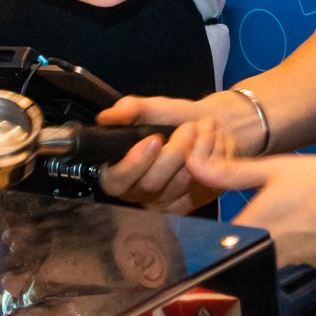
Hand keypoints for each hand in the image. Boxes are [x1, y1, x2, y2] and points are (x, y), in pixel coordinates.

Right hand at [94, 94, 246, 211]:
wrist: (210, 125)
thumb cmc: (172, 118)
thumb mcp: (150, 108)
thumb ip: (128, 110)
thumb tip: (105, 118)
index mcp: (118, 171)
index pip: (114, 180)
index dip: (133, 163)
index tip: (154, 140)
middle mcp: (135, 192)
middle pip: (149, 185)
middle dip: (172, 155)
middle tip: (189, 129)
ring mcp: (160, 203)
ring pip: (174, 189)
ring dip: (191, 158)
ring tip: (200, 133)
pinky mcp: (184, 206)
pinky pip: (192, 194)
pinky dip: (204, 170)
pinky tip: (208, 152)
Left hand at [182, 145, 315, 283]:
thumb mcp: (278, 169)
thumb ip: (232, 172)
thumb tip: (195, 165)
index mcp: (254, 228)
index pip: (213, 244)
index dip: (212, 239)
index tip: (218, 233)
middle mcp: (270, 258)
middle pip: (238, 264)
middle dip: (239, 253)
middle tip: (257, 235)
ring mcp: (293, 276)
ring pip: (265, 277)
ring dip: (264, 264)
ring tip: (286, 242)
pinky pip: (293, 284)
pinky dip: (293, 272)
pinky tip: (307, 251)